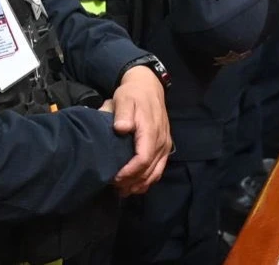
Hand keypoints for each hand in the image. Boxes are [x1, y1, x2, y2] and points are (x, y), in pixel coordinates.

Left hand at [109, 66, 170, 195]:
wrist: (148, 87)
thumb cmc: (133, 95)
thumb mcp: (124, 99)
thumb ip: (122, 113)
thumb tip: (121, 128)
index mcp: (151, 131)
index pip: (143, 159)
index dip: (129, 172)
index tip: (114, 178)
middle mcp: (161, 141)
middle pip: (149, 170)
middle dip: (132, 182)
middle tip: (113, 187)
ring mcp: (165, 145)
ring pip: (156, 173)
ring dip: (140, 184)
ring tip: (123, 191)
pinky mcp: (165, 147)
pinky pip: (159, 169)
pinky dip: (148, 180)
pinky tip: (135, 185)